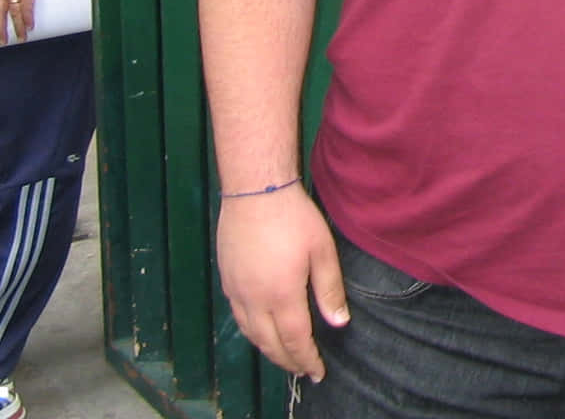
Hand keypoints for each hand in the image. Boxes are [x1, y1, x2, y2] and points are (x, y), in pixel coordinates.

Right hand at [215, 185, 348, 379]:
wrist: (255, 192)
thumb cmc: (294, 218)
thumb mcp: (322, 250)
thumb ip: (329, 289)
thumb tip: (338, 322)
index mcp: (282, 296)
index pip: (296, 340)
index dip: (307, 359)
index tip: (317, 372)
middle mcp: (254, 301)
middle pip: (270, 344)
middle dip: (288, 361)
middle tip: (303, 370)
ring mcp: (236, 292)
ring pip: (251, 335)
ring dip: (268, 350)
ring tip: (285, 356)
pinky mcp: (226, 281)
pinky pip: (239, 318)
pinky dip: (252, 333)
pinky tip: (261, 330)